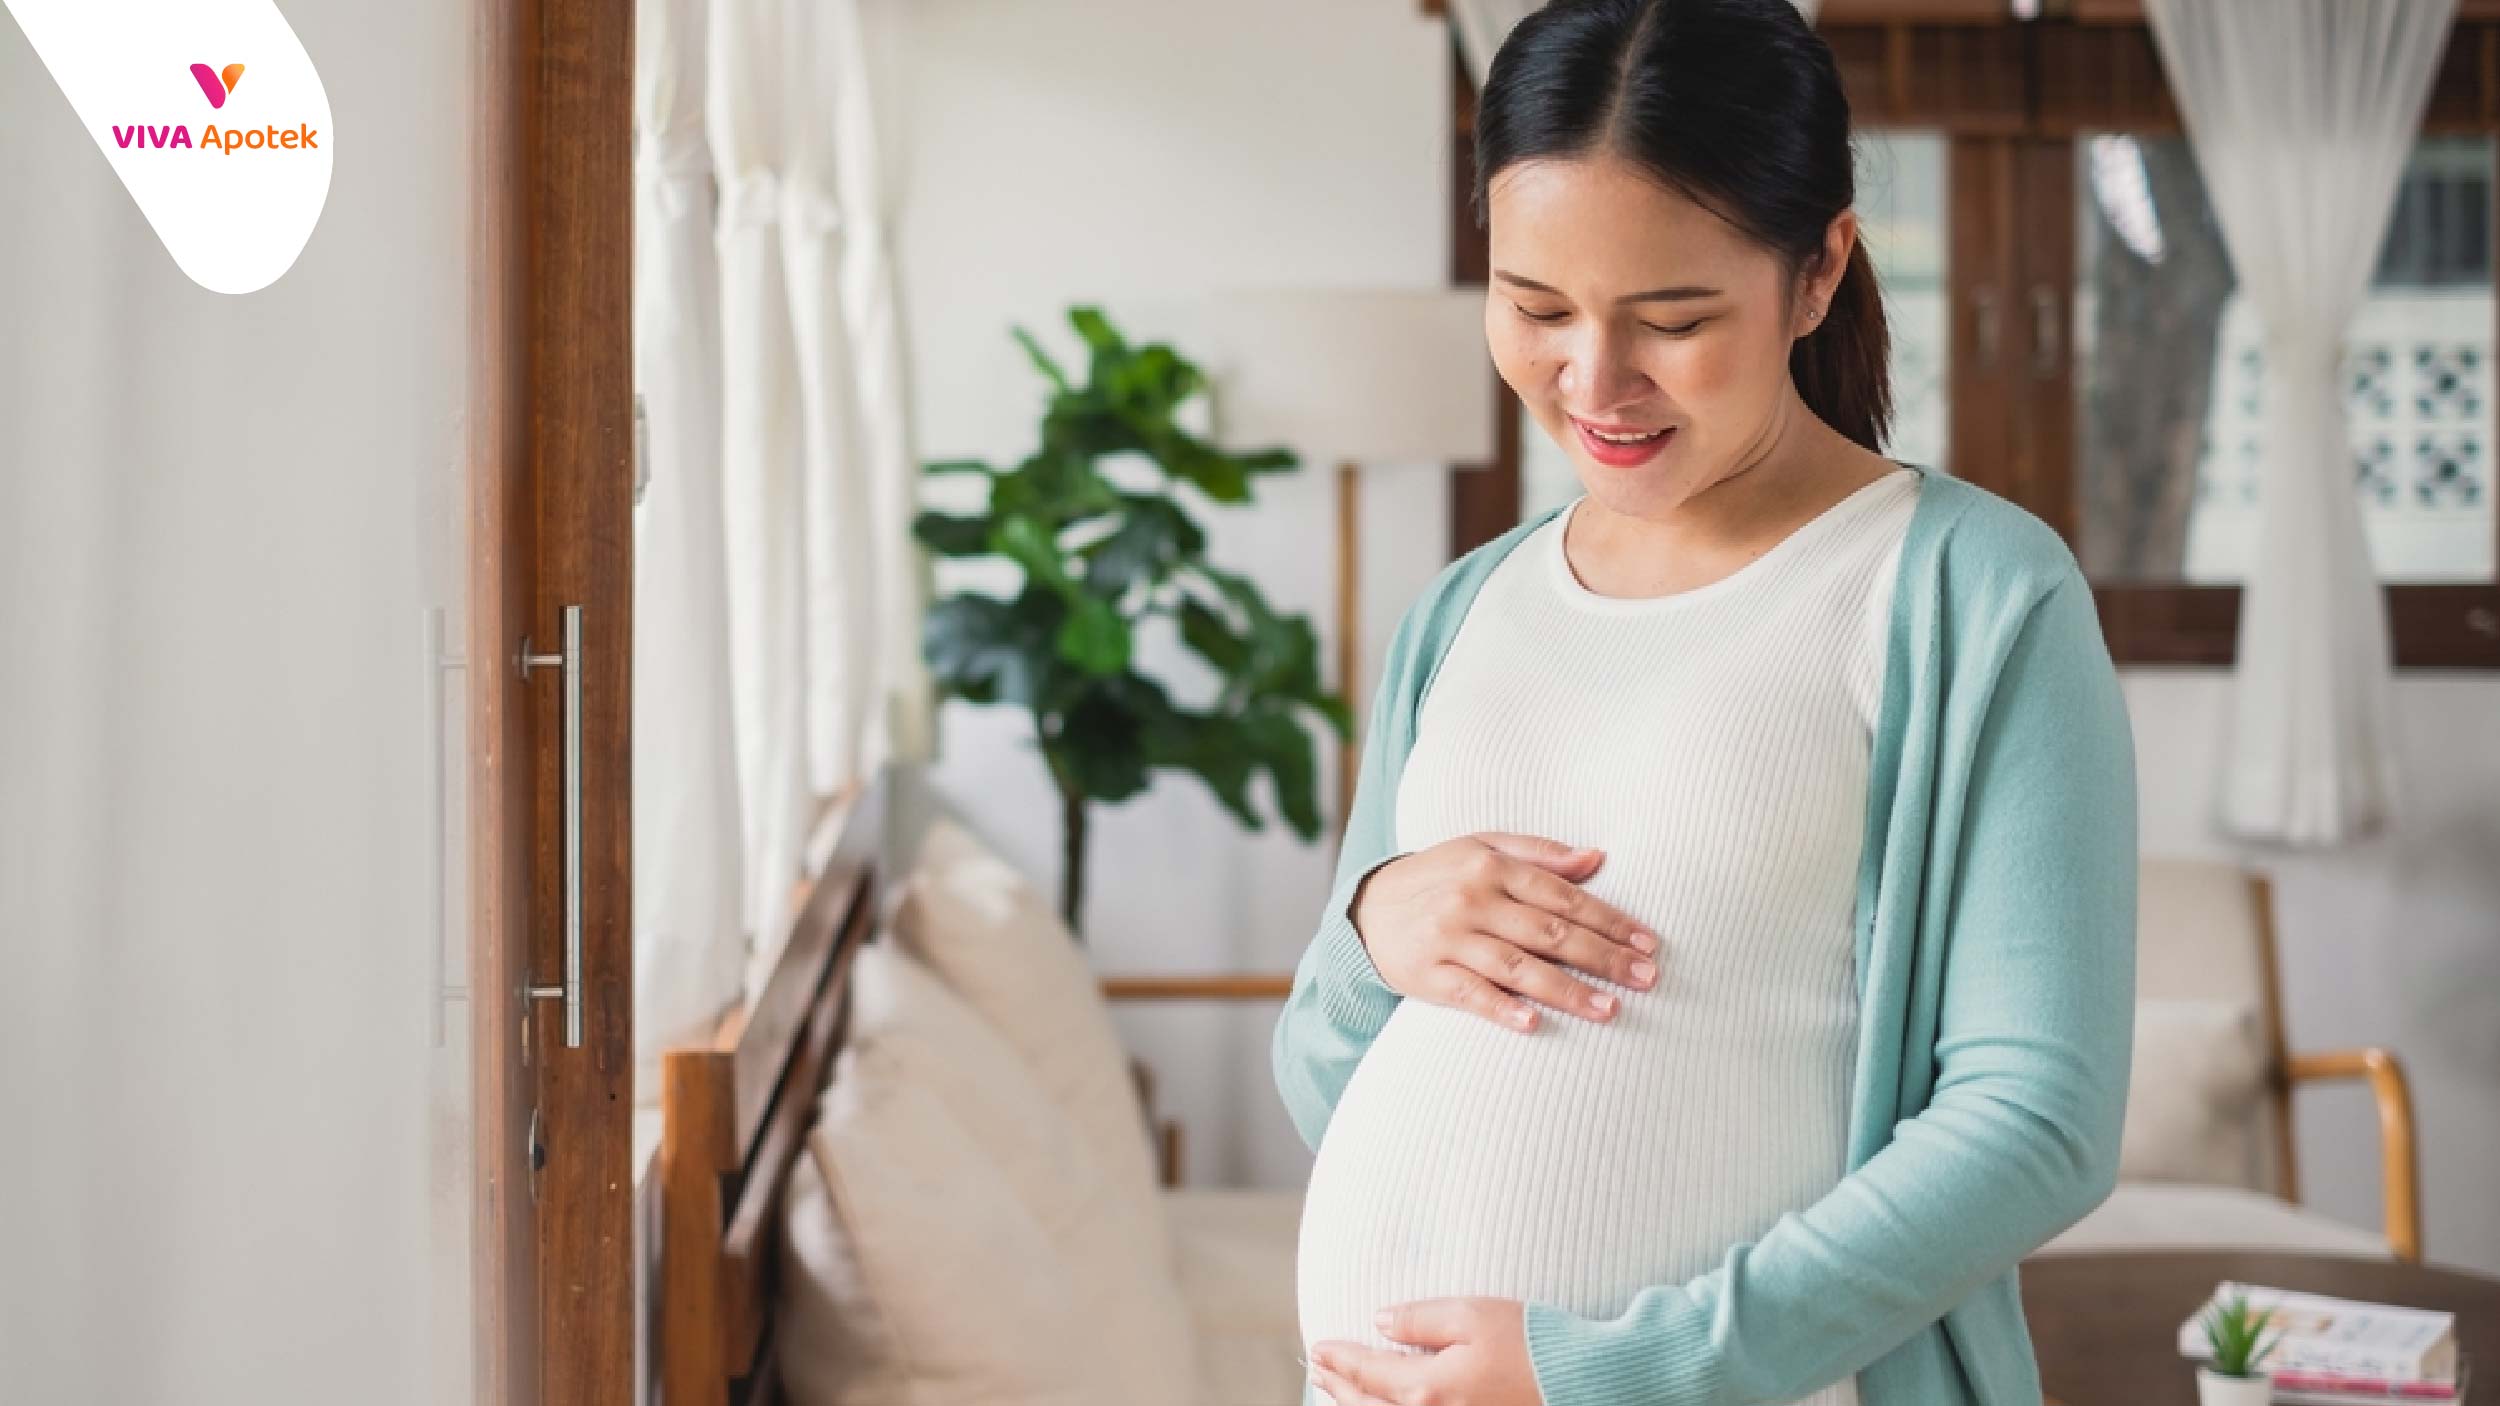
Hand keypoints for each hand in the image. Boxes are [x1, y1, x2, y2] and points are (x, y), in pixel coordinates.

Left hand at [1308, 1297, 1543, 1405]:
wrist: (1584, 1386)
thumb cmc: (1534, 1345)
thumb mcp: (1474, 1314)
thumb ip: (1420, 1318)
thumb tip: (1381, 1321)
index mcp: (1428, 1388)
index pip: (1368, 1372)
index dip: (1339, 1358)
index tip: (1318, 1346)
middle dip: (1338, 1387)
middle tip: (1317, 1368)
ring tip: (1338, 1390)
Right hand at [1349, 832, 1660, 1032]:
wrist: (1366, 909)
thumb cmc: (1438, 877)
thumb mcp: (1481, 848)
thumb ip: (1539, 853)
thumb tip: (1597, 858)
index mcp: (1491, 866)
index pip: (1563, 895)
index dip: (1609, 920)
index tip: (1647, 943)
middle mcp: (1472, 900)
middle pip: (1549, 932)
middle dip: (1603, 957)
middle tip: (1646, 978)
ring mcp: (1449, 939)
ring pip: (1518, 967)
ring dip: (1567, 990)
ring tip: (1609, 1009)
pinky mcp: (1428, 975)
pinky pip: (1470, 995)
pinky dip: (1502, 1009)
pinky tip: (1534, 1024)